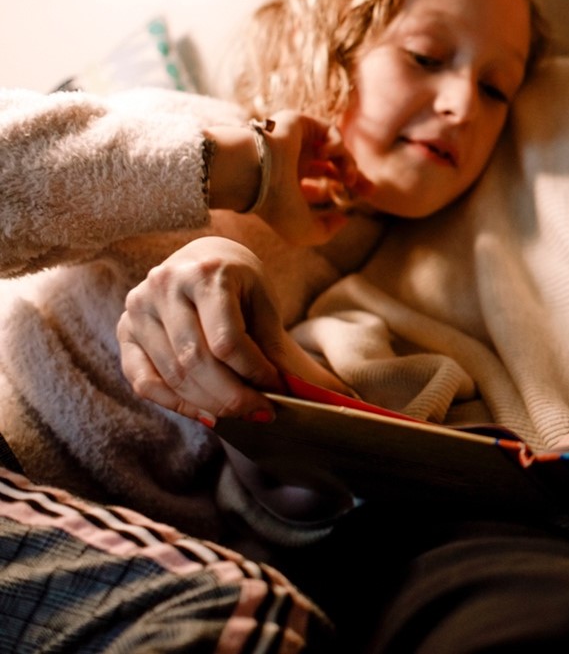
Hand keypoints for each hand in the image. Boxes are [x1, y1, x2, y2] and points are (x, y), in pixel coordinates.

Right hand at [117, 236, 351, 425]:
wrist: (202, 258)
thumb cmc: (242, 285)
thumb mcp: (266, 307)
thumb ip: (287, 352)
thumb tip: (338, 398)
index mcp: (207, 272)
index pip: (228, 341)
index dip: (254, 373)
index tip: (277, 390)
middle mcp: (165, 286)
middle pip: (197, 362)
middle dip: (232, 397)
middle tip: (261, 415)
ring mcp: (139, 307)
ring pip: (172, 375)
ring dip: (209, 404)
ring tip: (239, 415)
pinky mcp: (124, 329)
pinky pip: (144, 381)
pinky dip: (175, 403)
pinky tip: (205, 413)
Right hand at [255, 112, 372, 245]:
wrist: (254, 172)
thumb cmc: (274, 204)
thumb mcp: (303, 232)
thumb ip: (325, 232)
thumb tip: (344, 220)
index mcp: (290, 182)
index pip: (323, 182)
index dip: (344, 189)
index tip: (363, 198)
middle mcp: (292, 160)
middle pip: (334, 164)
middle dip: (354, 175)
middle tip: (370, 190)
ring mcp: (296, 141)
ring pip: (335, 148)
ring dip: (348, 164)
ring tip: (347, 178)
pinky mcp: (299, 123)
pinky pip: (330, 130)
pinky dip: (336, 144)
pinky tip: (325, 155)